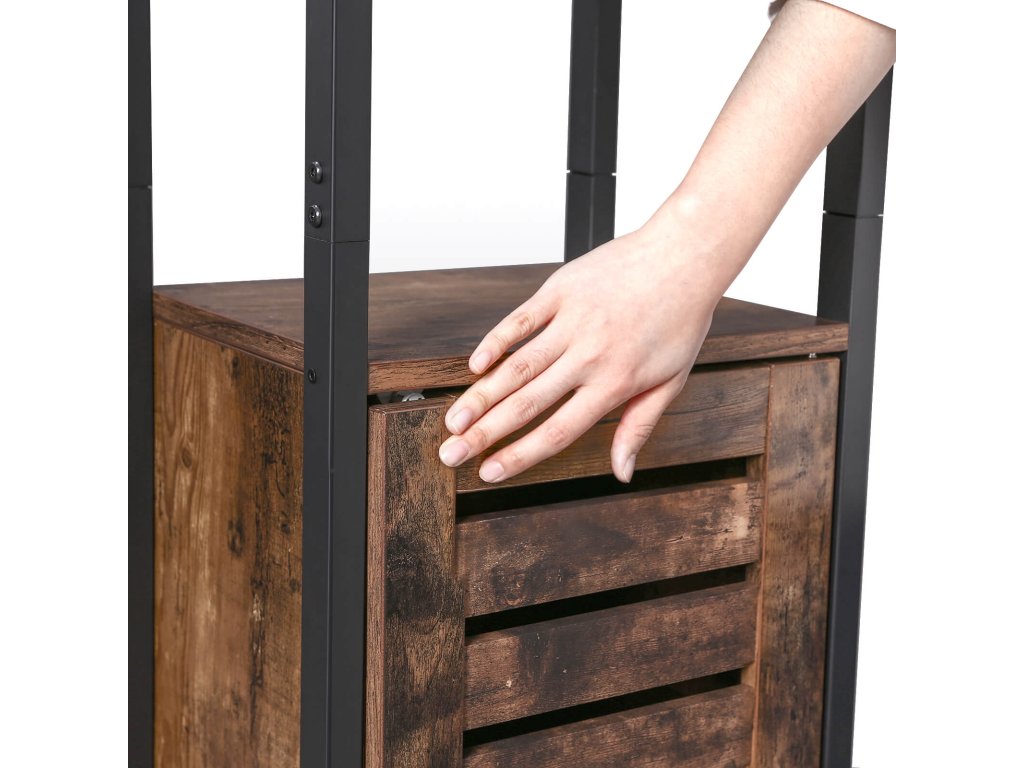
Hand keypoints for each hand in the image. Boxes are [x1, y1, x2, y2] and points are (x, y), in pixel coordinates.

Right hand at [437, 222, 720, 484]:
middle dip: (483, 434)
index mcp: (615, 384)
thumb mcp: (670, 382)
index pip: (557, 431)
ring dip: (480, 396)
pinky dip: (495, 342)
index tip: (488, 472)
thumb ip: (638, 428)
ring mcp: (572, 321)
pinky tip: (474, 365)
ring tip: (452, 420)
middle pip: (526, 404)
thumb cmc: (680, 320)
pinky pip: (520, 320)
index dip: (519, 456)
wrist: (684, 256)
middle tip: (450, 454)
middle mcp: (589, 356)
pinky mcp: (561, 290)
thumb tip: (622, 474)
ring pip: (516, 366)